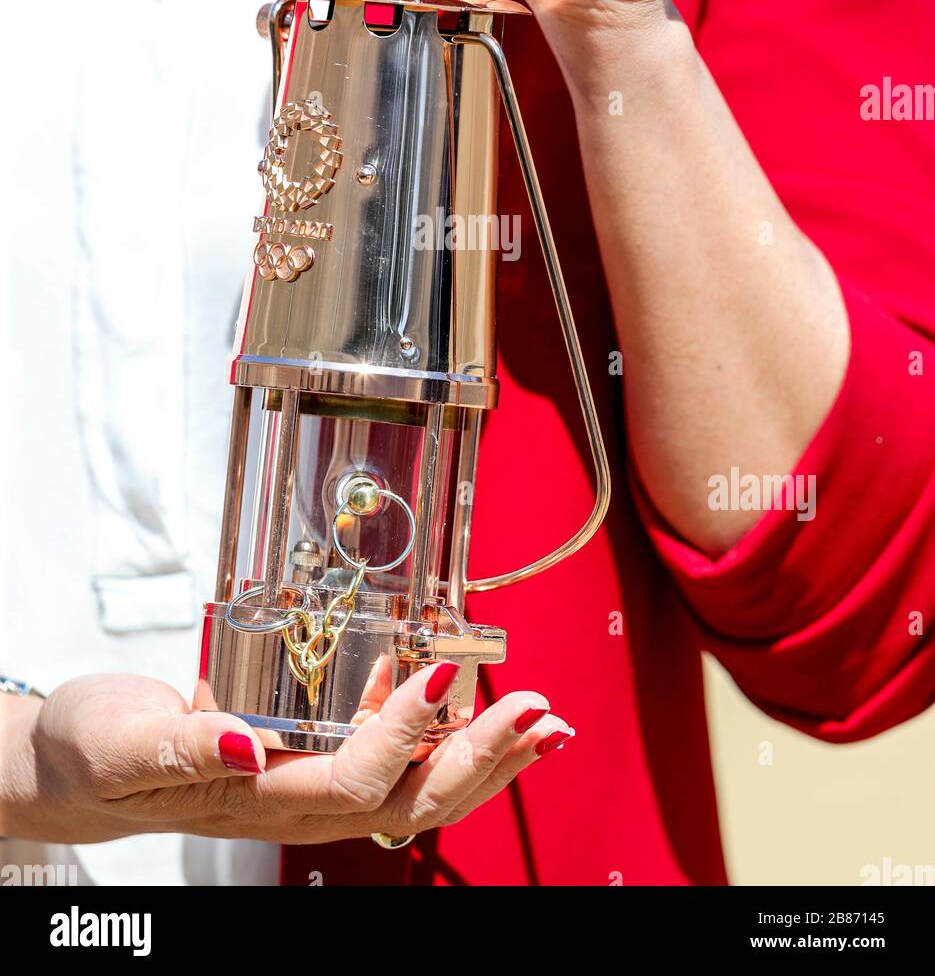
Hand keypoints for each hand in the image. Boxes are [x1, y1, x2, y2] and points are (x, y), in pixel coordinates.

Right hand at [2, 667, 569, 844]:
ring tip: (541, 721)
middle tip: (537, 710)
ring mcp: (314, 782)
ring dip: (484, 753)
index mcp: (262, 799)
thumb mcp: (124, 745)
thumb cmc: (98, 754)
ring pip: (417, 786)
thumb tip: (249, 744)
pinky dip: (444, 733)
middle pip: (411, 799)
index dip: (406, 737)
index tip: (442, 672)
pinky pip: (395, 757)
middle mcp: (302, 800)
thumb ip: (185, 749)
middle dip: (482, 757)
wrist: (84, 760)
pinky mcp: (315, 755)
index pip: (356, 785)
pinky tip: (470, 697)